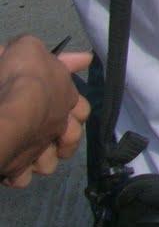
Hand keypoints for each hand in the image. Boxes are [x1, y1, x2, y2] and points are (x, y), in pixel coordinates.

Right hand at [0, 36, 92, 186]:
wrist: (7, 108)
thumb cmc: (22, 74)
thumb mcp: (30, 48)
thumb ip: (41, 52)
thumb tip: (81, 58)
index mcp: (65, 99)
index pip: (81, 108)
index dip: (76, 110)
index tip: (70, 108)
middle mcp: (57, 127)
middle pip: (70, 140)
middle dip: (65, 140)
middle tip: (55, 138)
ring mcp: (39, 150)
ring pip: (49, 164)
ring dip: (42, 160)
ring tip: (33, 155)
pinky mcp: (17, 167)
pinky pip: (22, 178)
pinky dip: (17, 174)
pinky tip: (11, 167)